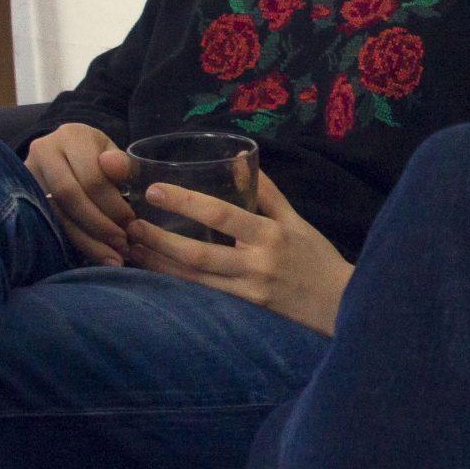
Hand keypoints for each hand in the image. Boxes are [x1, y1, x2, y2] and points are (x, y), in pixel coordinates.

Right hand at [24, 123, 130, 266]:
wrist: (66, 151)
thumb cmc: (97, 155)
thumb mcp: (113, 154)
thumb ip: (121, 163)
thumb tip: (114, 166)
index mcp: (71, 137)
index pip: (91, 177)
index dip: (113, 205)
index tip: (131, 224)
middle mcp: (43, 152)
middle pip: (69, 196)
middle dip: (98, 225)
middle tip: (121, 245)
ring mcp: (27, 174)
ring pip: (54, 213)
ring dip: (85, 240)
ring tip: (110, 258)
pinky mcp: (22, 196)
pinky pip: (46, 224)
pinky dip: (71, 242)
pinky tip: (91, 255)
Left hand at [104, 152, 351, 335]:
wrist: (337, 305)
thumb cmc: (316, 257)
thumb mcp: (295, 219)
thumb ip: (264, 191)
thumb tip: (236, 157)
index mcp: (270, 235)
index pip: (221, 214)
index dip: (184, 202)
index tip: (154, 190)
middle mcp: (256, 264)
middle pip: (197, 253)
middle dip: (159, 240)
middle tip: (131, 225)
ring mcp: (248, 291)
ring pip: (193, 278)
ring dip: (159, 264)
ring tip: (133, 248)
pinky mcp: (244, 311)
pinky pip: (202, 295)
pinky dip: (175, 283)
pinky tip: (154, 273)